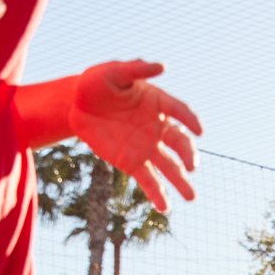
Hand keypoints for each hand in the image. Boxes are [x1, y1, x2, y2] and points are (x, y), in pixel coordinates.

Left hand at [69, 61, 203, 210]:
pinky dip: (157, 194)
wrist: (76, 104)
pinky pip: (148, 180)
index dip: (191, 120)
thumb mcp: (113, 71)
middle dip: (188, 156)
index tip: (199, 130)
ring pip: (168, 166)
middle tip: (192, 167)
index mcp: (158, 103)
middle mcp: (157, 127)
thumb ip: (137, 69)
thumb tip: (163, 66)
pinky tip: (166, 208)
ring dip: (181, 182)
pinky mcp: (132, 162)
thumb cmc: (97, 83)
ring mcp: (146, 147)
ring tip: (192, 197)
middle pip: (180, 143)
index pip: (180, 112)